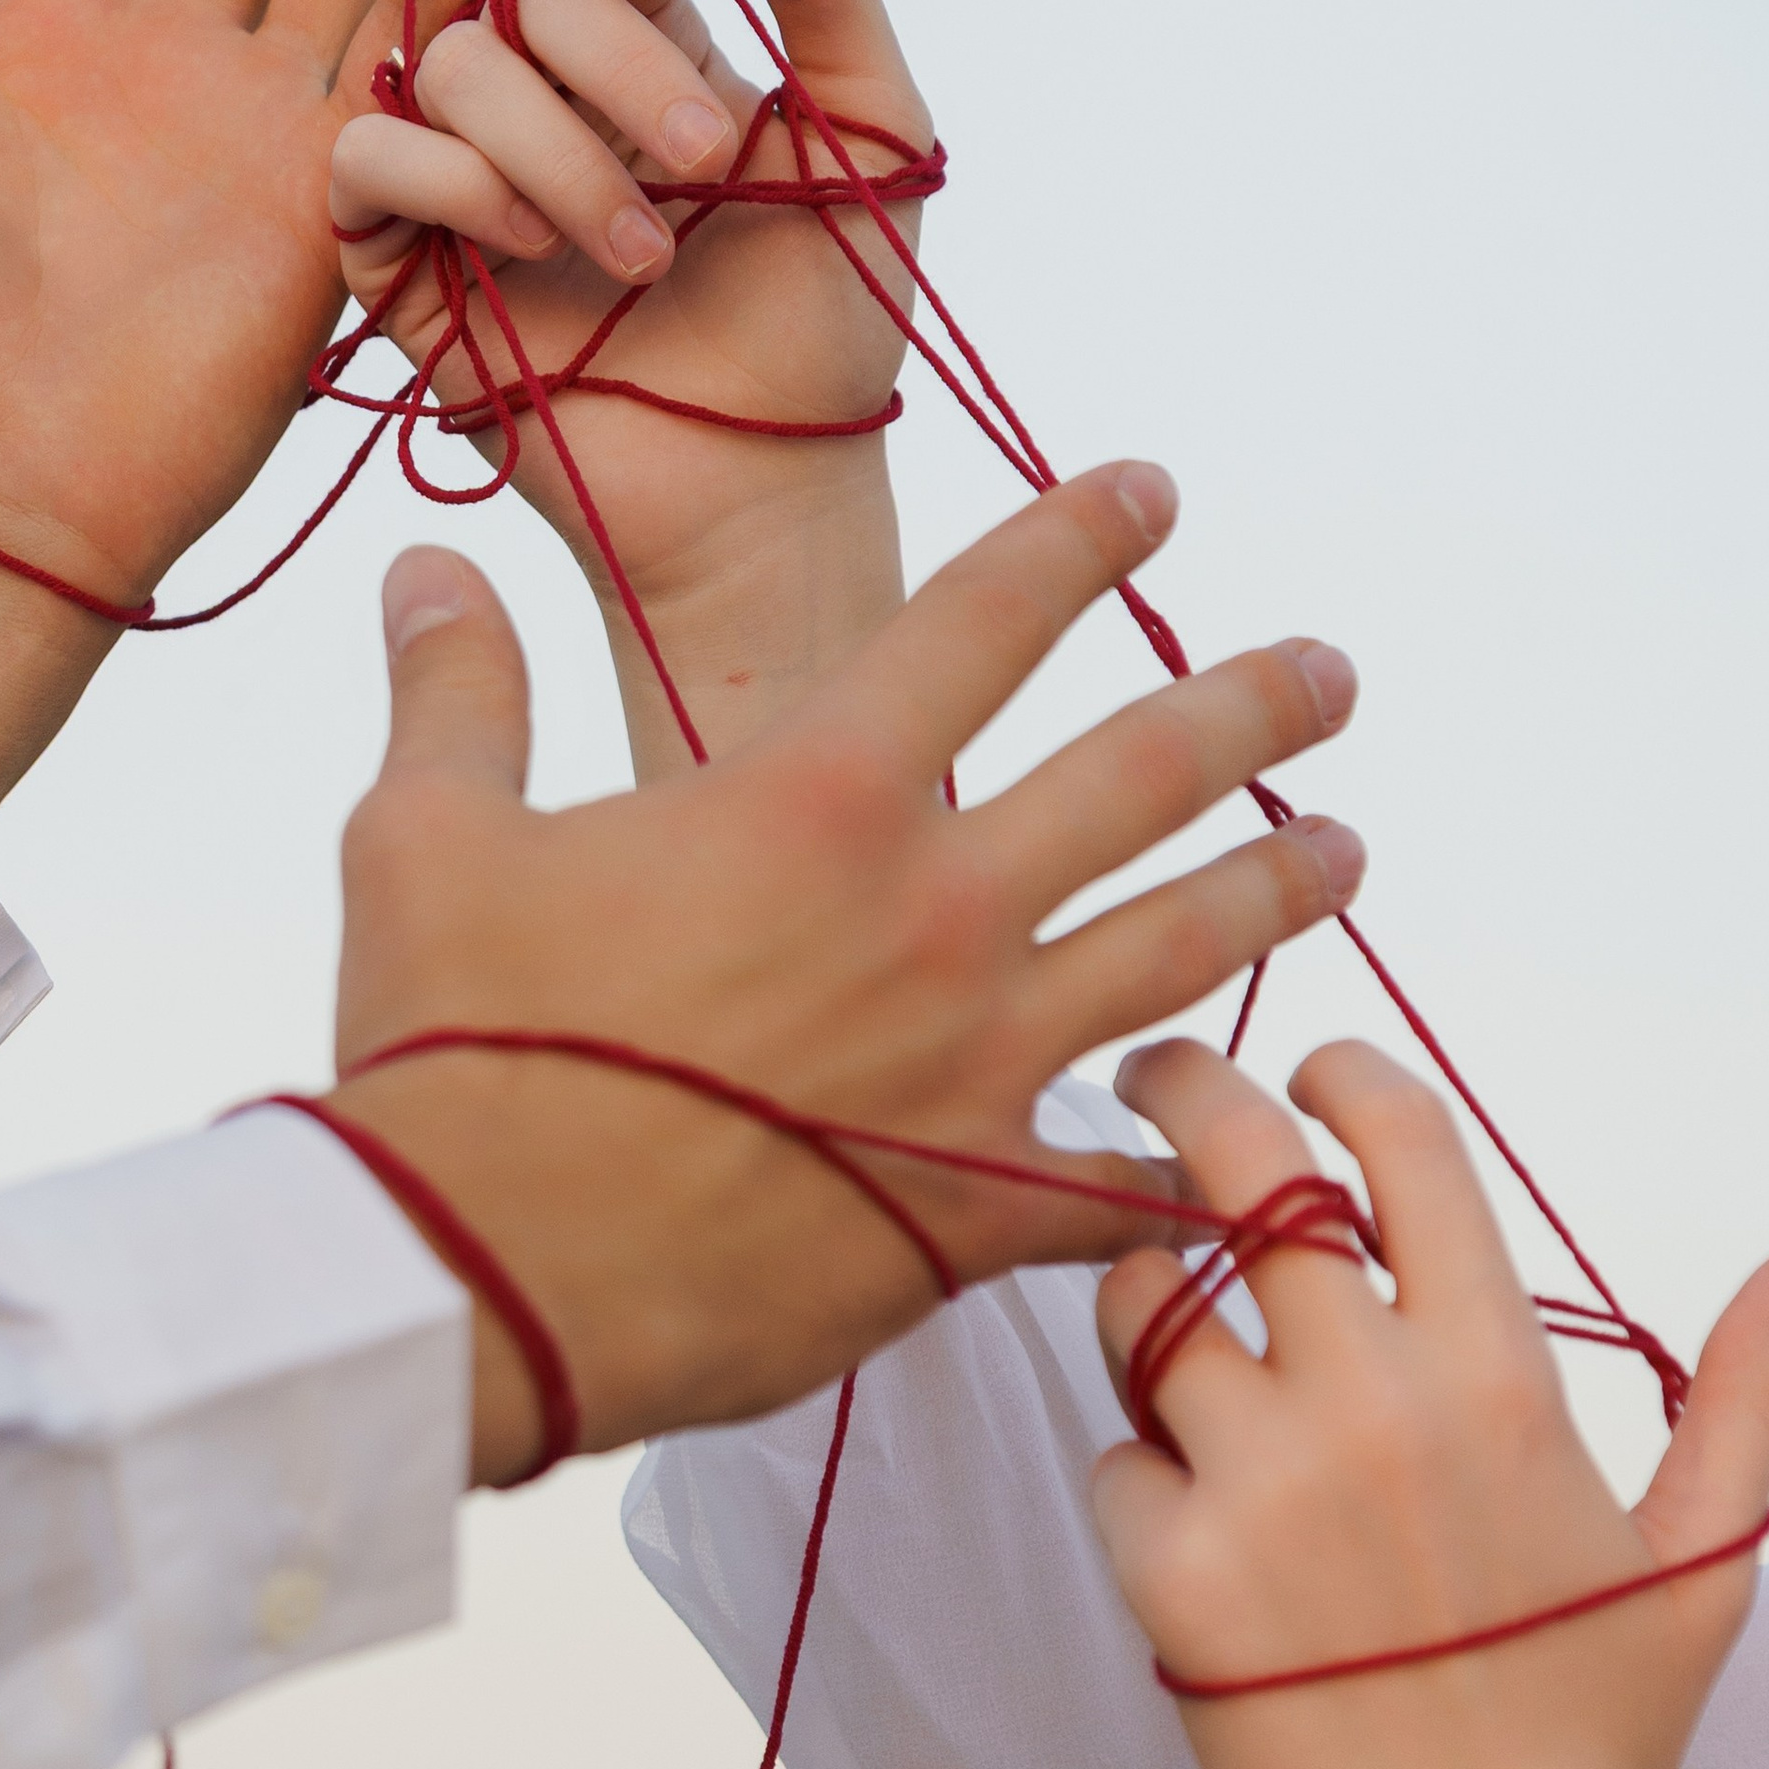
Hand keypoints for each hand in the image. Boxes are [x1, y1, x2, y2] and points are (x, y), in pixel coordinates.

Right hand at [320, 464, 1367, 1478]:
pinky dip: (1197, 1164)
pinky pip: (1131, 1185)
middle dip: (1255, 705)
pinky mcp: (977, 1210)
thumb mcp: (420, 836)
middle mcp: (933, 910)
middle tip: (1331, 675)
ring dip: (1280, 889)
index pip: (986, 620)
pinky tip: (1250, 1145)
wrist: (476, 1277)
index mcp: (813, 795)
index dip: (1081, 538)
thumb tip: (425, 565)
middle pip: (1146, 777)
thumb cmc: (447, 1047)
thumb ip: (458, 691)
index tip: (1154, 491)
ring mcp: (976, 1064)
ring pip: (1182, 950)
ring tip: (1348, 851)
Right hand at [328, 0, 924, 771]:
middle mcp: (538, 98)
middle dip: (612, 59)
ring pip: (441, 63)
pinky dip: (447, 179)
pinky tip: (524, 246)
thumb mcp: (867, 130)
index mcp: (641, 50)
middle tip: (711, 162)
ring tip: (645, 257)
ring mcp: (462, 177)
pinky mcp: (399, 266)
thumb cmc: (831, 319)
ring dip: (551, 146)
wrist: (769, 487)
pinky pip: (367, 158)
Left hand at [1087, 1036, 1768, 1768]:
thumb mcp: (1696, 1554)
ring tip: (1173, 1352)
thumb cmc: (1595, 1731)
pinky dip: (1138, 1486)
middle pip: (1241, 1166)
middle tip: (1153, 1080)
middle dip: (1182, 1089)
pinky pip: (1114, 1463)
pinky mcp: (1171, 1572)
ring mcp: (1264, 1481)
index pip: (1401, 1140)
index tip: (1304, 1070)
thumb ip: (1747, 1386)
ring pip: (1141, 1307)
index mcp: (1500, 1374)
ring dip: (1141, 1308)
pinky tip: (1192, 1544)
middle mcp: (1374, 1400)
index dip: (1338, 1075)